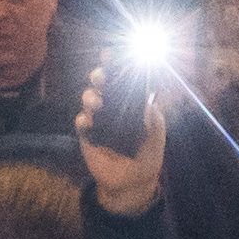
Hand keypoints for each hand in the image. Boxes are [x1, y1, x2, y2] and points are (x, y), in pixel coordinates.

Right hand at [69, 70, 167, 217]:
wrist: (132, 184)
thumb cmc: (148, 155)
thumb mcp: (157, 135)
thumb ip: (154, 118)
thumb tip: (149, 100)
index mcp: (132, 102)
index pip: (124, 78)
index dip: (117, 64)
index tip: (112, 54)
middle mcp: (114, 106)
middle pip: (102, 83)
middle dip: (100, 75)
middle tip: (101, 76)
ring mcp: (99, 120)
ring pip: (89, 98)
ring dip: (91, 96)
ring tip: (97, 102)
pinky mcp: (87, 135)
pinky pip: (81, 122)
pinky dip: (83, 120)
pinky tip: (88, 122)